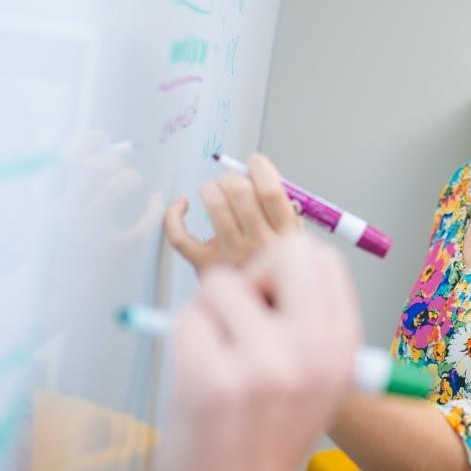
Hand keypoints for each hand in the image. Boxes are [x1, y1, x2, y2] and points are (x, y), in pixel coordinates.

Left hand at [155, 232, 360, 470]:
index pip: (321, 259)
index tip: (270, 297)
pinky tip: (199, 375)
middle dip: (254, 273)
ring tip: (218, 355)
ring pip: (222, 283)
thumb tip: (276, 259)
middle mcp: (313, 354)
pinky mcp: (214, 381)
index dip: (285, 268)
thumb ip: (309, 322)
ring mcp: (264, 366)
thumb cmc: (263, 433)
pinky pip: (187, 317)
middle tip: (242, 312)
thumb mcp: (315, 378)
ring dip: (209, 312)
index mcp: (341, 350)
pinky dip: (184, 338)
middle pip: (284, 254)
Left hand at [165, 154, 303, 272]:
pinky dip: (174, 214)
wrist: (264, 309)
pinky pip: (179, 235)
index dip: (260, 168)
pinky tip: (182, 205)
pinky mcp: (204, 265)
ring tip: (214, 190)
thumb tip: (259, 172)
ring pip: (214, 205)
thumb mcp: (297, 239)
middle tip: (233, 181)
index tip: (255, 162)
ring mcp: (230, 255)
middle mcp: (258, 245)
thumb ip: (284, 207)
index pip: (271, 192)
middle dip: (233, 177)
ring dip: (211, 187)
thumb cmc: (277, 265)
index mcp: (286, 236)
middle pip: (240, 193)